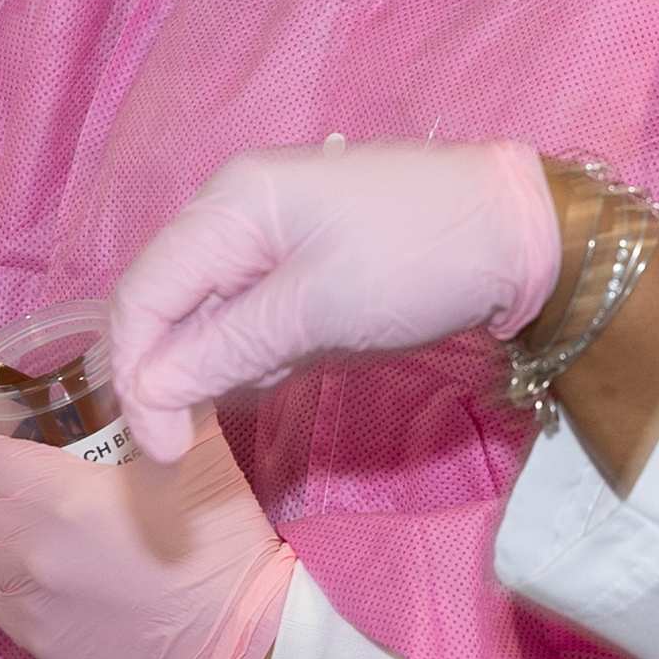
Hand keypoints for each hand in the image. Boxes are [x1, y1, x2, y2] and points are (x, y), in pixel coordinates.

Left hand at [0, 410, 291, 658]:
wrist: (238, 635)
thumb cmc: (219, 541)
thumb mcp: (196, 452)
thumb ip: (156, 406)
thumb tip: (143, 370)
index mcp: (57, 497)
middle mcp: (26, 549)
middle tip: (12, 459)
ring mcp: (25, 598)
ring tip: (20, 509)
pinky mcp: (33, 637)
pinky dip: (0, 566)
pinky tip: (36, 558)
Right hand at [105, 143, 561, 460]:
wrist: (522, 235)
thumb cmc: (418, 260)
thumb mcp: (317, 310)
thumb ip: (225, 350)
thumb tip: (147, 391)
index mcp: (229, 206)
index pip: (143, 295)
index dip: (136, 377)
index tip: (162, 452)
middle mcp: (235, 217)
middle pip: (168, 308)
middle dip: (178, 378)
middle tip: (206, 440)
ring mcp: (270, 243)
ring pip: (208, 322)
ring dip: (230, 366)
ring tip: (301, 364)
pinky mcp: (303, 272)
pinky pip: (254, 323)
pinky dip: (268, 354)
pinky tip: (314, 356)